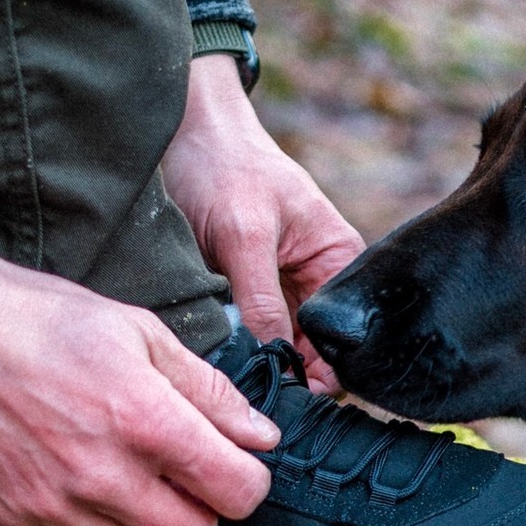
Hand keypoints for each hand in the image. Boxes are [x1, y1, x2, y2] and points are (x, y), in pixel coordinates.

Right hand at [0, 215, 279, 525]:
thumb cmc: (44, 319)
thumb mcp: (141, 331)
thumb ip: (209, 391)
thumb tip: (261, 436)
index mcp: (146, 421)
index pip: (238, 493)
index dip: (249, 481)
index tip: (236, 462)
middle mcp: (103, 474)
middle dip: (205, 513)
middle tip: (188, 477)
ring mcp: (55, 503)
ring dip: (147, 521)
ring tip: (128, 470)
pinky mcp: (16, 517)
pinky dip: (94, 522)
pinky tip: (80, 474)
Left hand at [163, 54, 363, 394]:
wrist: (181, 128)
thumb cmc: (223, 165)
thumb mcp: (244, 236)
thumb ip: (262, 302)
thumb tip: (277, 365)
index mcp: (340, 260)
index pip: (345, 339)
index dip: (321, 374)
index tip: (286, 398)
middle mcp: (318, 279)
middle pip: (315, 351)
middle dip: (288, 373)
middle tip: (255, 395)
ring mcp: (282, 287)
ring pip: (279, 346)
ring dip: (259, 360)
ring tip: (236, 378)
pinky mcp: (247, 290)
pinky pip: (250, 332)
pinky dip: (238, 344)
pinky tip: (222, 356)